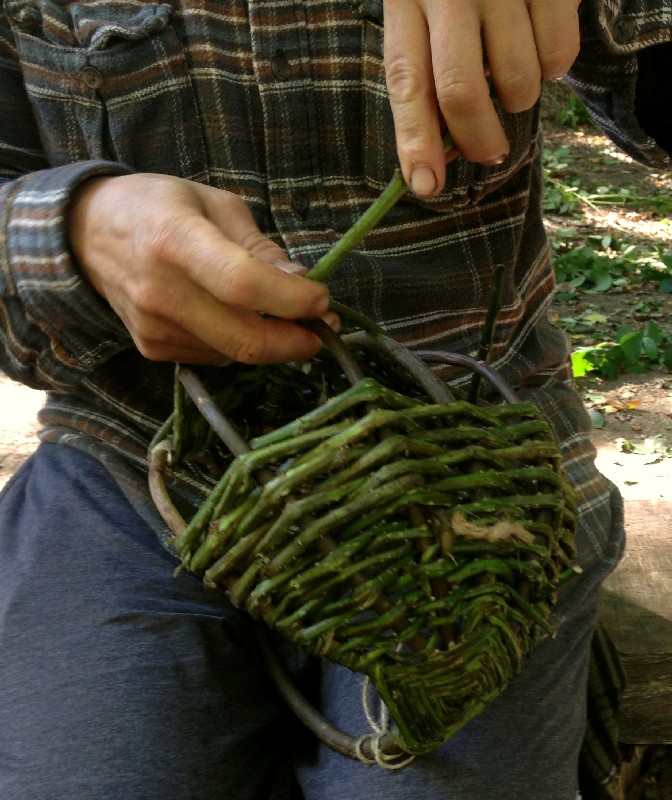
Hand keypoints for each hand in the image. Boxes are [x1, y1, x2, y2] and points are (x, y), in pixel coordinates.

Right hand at [68, 173, 333, 364]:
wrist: (89, 233)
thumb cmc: (161, 206)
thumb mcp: (215, 205)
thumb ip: (260, 248)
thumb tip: (303, 284)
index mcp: (174, 238)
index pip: (242, 283)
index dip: (291, 300)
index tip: (322, 300)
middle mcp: (159, 290)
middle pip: (243, 338)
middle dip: (295, 342)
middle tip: (322, 329)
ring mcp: (153, 326)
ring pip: (233, 353)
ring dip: (273, 344)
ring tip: (289, 320)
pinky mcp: (151, 348)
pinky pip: (214, 356)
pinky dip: (240, 344)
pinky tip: (242, 321)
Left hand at [383, 0, 580, 194]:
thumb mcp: (422, 12)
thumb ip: (425, 74)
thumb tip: (437, 156)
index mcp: (406, 2)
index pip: (407, 84)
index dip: (415, 142)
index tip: (427, 186)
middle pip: (460, 91)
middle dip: (478, 139)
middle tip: (490, 155)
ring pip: (515, 79)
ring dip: (520, 100)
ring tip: (514, 82)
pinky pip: (558, 54)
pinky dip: (554, 69)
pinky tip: (540, 51)